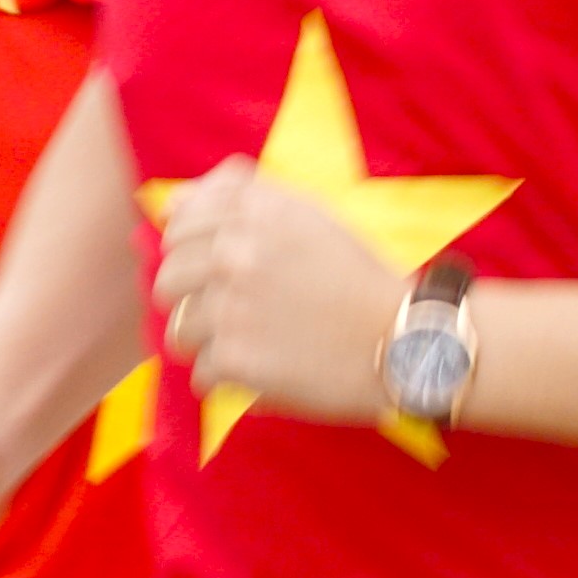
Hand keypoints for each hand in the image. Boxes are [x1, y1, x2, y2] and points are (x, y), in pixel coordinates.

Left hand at [150, 161, 401, 424]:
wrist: (407, 341)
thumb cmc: (360, 278)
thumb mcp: (312, 215)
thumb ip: (243, 196)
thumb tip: (173, 202)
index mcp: (254, 212)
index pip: (178, 224)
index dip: (193, 249)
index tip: (220, 269)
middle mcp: (235, 254)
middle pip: (169, 280)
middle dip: (195, 300)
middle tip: (235, 315)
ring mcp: (230, 308)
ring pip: (179, 330)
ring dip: (211, 343)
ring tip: (253, 345)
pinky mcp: (235, 360)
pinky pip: (202, 374)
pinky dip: (231, 380)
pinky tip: (268, 372)